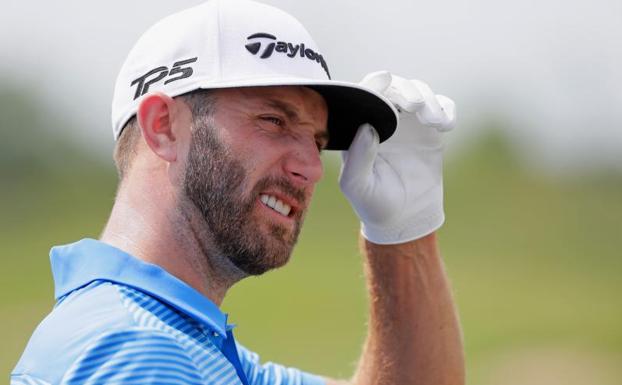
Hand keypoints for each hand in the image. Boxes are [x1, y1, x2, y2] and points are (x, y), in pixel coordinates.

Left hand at [339, 71, 455, 243]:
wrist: (405, 219)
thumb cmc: (374, 203)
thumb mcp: (358, 185)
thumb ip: (358, 158)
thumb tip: (366, 127)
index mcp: (360, 127)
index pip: (365, 95)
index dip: (374, 83)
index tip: (384, 80)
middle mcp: (383, 119)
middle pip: (395, 87)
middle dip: (407, 90)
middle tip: (415, 106)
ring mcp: (408, 123)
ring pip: (420, 93)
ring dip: (428, 100)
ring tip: (433, 121)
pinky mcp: (430, 130)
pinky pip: (442, 108)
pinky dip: (446, 110)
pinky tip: (444, 125)